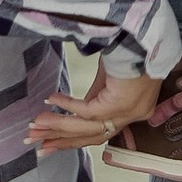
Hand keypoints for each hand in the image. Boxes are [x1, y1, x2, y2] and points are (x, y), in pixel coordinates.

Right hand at [32, 64, 161, 151]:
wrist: (145, 37)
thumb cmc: (131, 51)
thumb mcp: (108, 78)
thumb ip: (95, 96)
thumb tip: (74, 111)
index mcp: (133, 111)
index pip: (100, 133)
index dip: (73, 139)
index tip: (50, 143)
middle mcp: (133, 116)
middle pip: (91, 136)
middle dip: (61, 140)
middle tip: (36, 141)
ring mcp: (127, 112)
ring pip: (86, 127)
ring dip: (58, 126)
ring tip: (36, 126)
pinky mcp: (119, 104)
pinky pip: (87, 111)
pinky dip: (67, 106)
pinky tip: (52, 99)